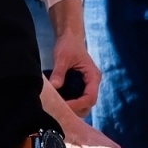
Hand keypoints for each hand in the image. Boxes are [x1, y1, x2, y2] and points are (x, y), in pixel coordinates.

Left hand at [48, 0, 100, 116]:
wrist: (69, 37)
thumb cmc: (68, 44)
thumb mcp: (62, 57)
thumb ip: (59, 72)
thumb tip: (54, 86)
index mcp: (93, 77)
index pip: (90, 97)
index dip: (78, 104)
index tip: (64, 106)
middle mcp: (92, 84)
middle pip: (88, 105)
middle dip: (76, 110)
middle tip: (60, 110)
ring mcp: (87, 86)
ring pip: (84, 105)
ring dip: (73, 109)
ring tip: (59, 108)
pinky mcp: (80, 87)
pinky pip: (78, 100)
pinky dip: (70, 104)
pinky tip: (59, 103)